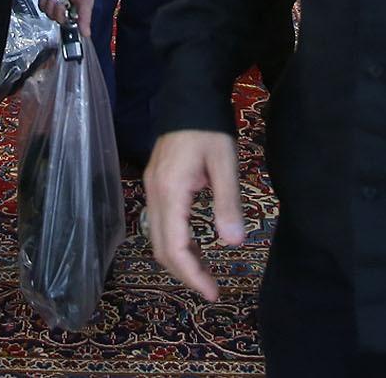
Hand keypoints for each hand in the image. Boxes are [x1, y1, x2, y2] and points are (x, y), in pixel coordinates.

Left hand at [40, 0, 94, 38]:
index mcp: (78, 9)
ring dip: (51, 3)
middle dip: (59, 9)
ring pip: (48, 14)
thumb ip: (85, 18)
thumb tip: (86, 34)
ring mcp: (56, 2)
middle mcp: (67, 7)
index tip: (67, 15)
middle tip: (63, 0)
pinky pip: (42, 6)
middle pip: (58, 20)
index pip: (71, 24)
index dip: (68, 21)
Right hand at [144, 130, 244, 301]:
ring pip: (157, 238)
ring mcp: (152, 188)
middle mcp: (154, 193)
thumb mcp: (225, 163)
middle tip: (211, 289)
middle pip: (160, 248)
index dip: (192, 274)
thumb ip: (228, 203)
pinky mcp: (156, 184)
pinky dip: (176, 242)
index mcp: (170, 191)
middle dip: (184, 273)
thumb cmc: (209, 128)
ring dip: (179, 260)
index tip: (213, 292)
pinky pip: (160, 224)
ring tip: (205, 273)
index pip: (174, 246)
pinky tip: (194, 247)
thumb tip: (234, 243)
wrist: (189, 94)